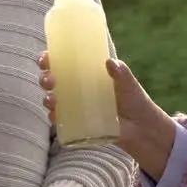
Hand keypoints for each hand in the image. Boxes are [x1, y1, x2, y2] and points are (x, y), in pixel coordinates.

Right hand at [37, 52, 175, 178]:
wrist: (141, 128)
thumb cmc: (134, 99)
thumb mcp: (128, 83)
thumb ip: (121, 72)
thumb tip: (110, 62)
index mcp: (85, 73)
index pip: (62, 62)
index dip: (49, 59)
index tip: (45, 59)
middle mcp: (77, 87)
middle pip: (52, 79)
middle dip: (45, 78)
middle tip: (49, 80)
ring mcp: (76, 105)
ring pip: (53, 99)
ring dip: (47, 98)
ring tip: (52, 100)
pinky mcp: (78, 123)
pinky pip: (60, 120)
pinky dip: (54, 117)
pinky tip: (54, 115)